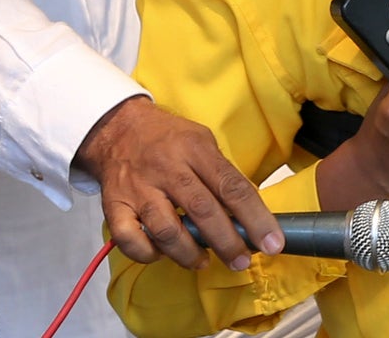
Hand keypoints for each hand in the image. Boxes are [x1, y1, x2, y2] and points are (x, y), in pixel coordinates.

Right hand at [76, 96, 284, 270]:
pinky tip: (161, 254)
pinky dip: (147, 254)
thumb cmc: (168, 138)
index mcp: (194, 148)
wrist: (117, 127)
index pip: (232, 186)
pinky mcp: (114, 205)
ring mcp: (138, 188)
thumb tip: (250, 215)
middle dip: (227, 242)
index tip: (273, 243)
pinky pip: (130, 239)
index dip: (256, 218)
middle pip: (202, 210)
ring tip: (202, 261)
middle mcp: (166, 168)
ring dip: (189, 254)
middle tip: (241, 261)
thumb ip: (221, 174)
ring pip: (166, 230)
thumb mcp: (201, 140)